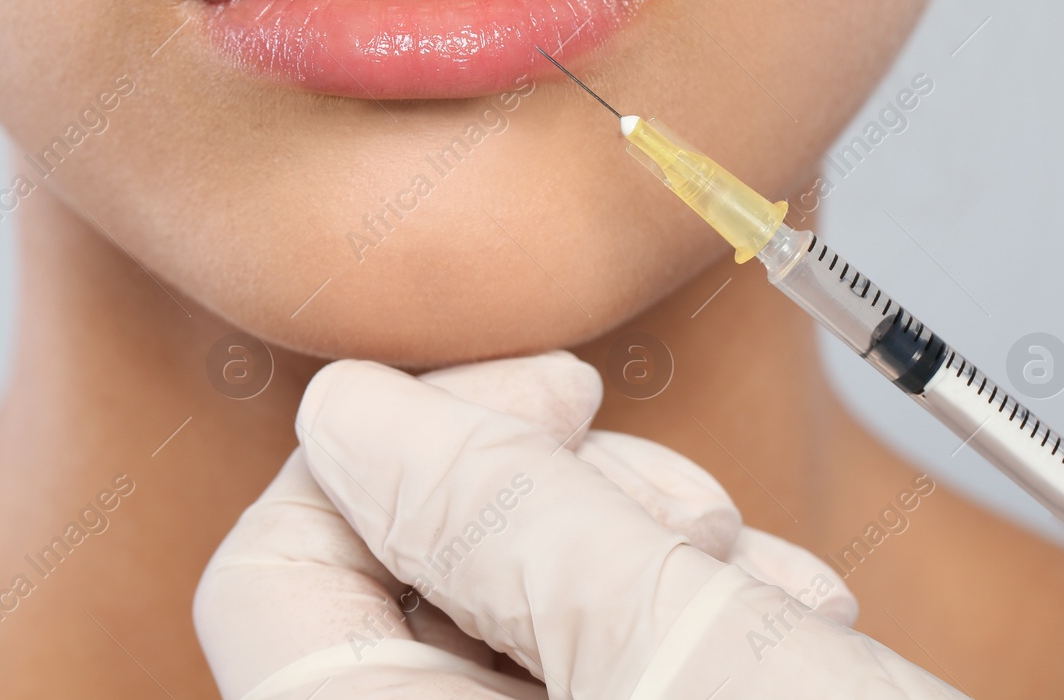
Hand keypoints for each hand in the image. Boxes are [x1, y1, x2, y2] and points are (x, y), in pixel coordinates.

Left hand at [194, 351, 924, 698]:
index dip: (399, 450)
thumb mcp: (680, 659)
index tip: (545, 394)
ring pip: (512, 635)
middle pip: (404, 597)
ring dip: (642, 565)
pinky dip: (681, 638)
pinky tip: (788, 634)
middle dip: (553, 509)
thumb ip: (497, 519)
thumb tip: (347, 412)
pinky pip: (590, 692)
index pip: (275, 577)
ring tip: (771, 583)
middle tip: (687, 505)